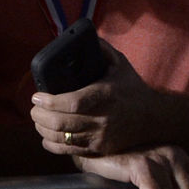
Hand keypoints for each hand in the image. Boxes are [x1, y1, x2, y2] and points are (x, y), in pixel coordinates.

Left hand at [31, 41, 156, 156]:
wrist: (154, 118)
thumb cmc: (132, 88)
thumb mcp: (120, 64)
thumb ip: (101, 50)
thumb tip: (81, 37)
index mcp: (105, 95)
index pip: (73, 102)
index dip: (50, 102)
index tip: (37, 97)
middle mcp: (103, 118)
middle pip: (62, 123)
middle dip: (40, 116)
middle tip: (33, 109)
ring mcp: (101, 136)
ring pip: (62, 139)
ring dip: (43, 129)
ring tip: (38, 120)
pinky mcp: (100, 149)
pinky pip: (70, 151)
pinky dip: (52, 145)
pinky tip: (46, 137)